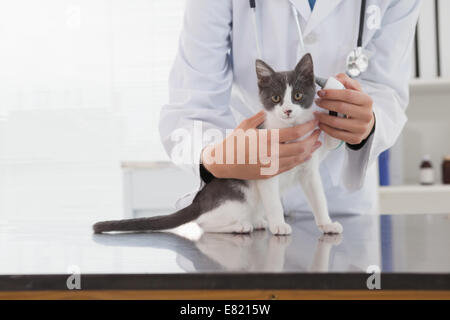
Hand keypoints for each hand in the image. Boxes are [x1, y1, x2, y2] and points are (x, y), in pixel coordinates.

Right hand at [201, 111, 321, 179]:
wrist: (223, 163)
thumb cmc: (234, 142)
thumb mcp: (245, 125)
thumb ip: (260, 117)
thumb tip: (270, 110)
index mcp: (266, 139)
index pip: (294, 133)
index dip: (308, 127)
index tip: (315, 122)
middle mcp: (271, 153)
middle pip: (300, 147)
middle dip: (313, 138)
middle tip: (318, 132)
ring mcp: (271, 165)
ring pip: (298, 159)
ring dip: (310, 150)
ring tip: (316, 143)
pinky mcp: (270, 173)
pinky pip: (290, 167)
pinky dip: (301, 160)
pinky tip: (306, 155)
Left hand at [314, 73, 374, 145]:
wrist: (366, 123)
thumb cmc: (357, 105)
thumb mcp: (355, 91)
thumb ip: (346, 81)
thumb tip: (336, 78)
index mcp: (367, 101)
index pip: (348, 95)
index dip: (332, 93)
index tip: (320, 92)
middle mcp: (366, 115)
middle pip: (341, 107)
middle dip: (325, 104)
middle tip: (317, 101)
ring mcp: (361, 128)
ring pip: (336, 122)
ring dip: (322, 117)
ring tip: (316, 113)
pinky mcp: (355, 138)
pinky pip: (336, 134)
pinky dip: (325, 128)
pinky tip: (320, 123)